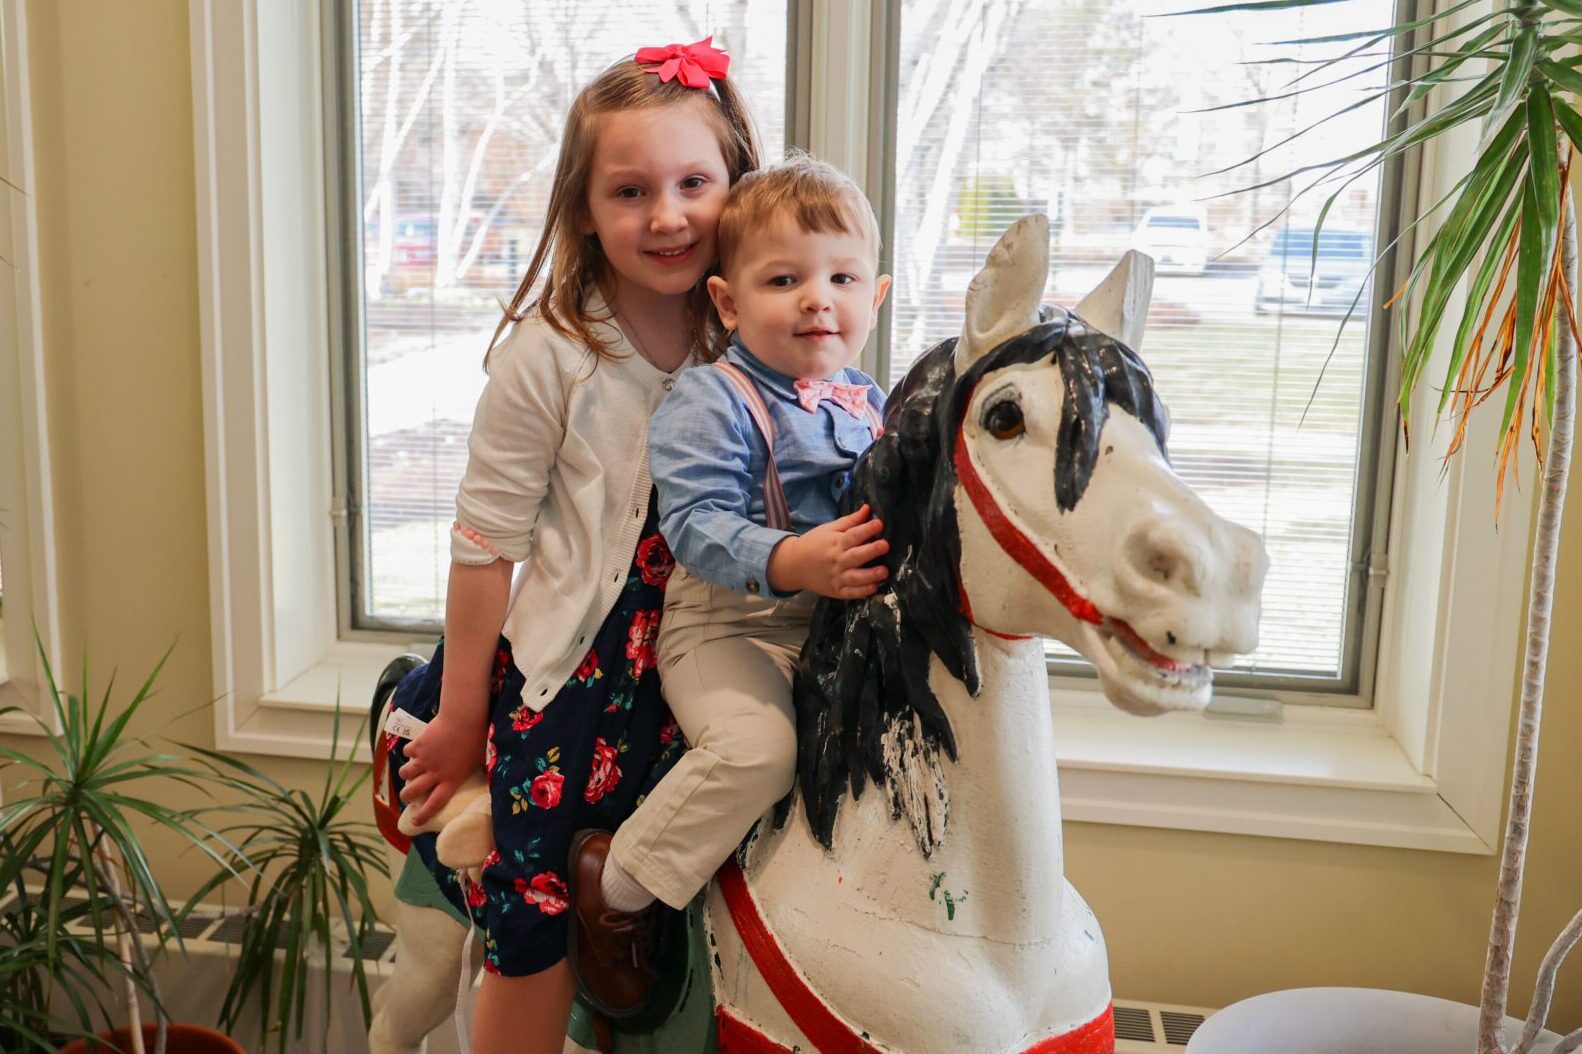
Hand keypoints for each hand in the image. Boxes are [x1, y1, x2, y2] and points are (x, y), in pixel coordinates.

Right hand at [398, 710, 487, 827]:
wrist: (463, 718)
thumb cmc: (477, 738)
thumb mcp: (481, 759)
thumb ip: (481, 770)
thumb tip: (490, 777)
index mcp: (451, 780)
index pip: (435, 803)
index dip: (424, 814)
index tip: (416, 822)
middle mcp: (435, 773)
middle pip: (413, 791)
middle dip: (406, 796)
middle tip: (406, 796)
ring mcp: (424, 760)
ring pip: (406, 774)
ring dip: (405, 775)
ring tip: (407, 773)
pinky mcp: (417, 746)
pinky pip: (407, 752)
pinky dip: (409, 752)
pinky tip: (414, 749)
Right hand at [767, 504, 889, 599]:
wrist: (794, 565)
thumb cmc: (814, 544)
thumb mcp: (828, 529)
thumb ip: (849, 521)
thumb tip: (867, 509)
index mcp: (835, 542)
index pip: (852, 535)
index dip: (866, 529)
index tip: (879, 523)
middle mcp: (837, 560)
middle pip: (856, 556)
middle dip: (871, 551)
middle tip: (885, 545)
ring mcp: (837, 577)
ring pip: (855, 577)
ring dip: (870, 575)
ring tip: (884, 571)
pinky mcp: (837, 591)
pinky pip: (851, 593)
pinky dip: (862, 592)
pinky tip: (874, 587)